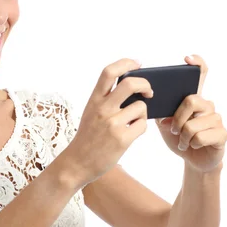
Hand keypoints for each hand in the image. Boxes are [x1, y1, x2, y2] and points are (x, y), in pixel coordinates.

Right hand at [62, 58, 152, 186]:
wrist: (77, 163)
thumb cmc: (88, 137)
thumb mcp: (91, 112)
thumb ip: (107, 100)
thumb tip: (134, 89)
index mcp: (94, 99)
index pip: (109, 72)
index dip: (126, 63)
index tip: (137, 64)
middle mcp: (102, 109)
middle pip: (130, 84)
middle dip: (145, 84)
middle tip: (149, 91)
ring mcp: (112, 124)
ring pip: (141, 107)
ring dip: (142, 113)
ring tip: (133, 121)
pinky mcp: (122, 139)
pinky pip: (142, 125)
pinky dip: (141, 127)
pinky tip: (132, 132)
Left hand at [155, 55, 226, 172]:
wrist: (192, 160)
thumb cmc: (178, 138)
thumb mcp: (164, 124)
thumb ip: (160, 113)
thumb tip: (157, 107)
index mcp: (194, 98)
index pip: (201, 74)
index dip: (197, 63)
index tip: (187, 59)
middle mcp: (208, 105)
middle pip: (192, 100)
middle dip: (178, 119)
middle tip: (174, 129)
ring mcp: (217, 119)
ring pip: (193, 124)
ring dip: (183, 137)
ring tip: (184, 142)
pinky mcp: (222, 134)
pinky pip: (200, 137)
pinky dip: (191, 144)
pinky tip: (193, 146)